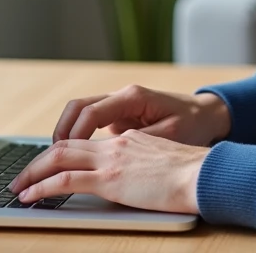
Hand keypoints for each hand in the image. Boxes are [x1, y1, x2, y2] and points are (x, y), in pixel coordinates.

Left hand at [9, 131, 207, 213]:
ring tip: (17, 188)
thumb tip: (138, 179)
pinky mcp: (110, 179)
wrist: (204, 173)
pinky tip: (30, 196)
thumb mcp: (164, 162)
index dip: (61, 152)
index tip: (47, 165)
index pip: (86, 142)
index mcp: (129, 140)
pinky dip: (42, 187)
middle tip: (21, 178)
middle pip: (65, 146)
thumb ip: (145, 165)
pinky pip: (66, 180)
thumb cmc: (193, 173)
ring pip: (58, 158)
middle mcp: (116, 144)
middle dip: (38, 162)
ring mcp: (111, 160)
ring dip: (32, 173)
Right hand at [53, 84, 230, 146]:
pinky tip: (74, 157)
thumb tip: (111, 153)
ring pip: (81, 112)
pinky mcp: (120, 116)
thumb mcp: (170, 136)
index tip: (62, 152)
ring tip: (56, 159)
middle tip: (49, 158)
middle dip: (61, 130)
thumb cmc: (192, 123)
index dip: (74, 133)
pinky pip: (91, 122)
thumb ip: (140, 142)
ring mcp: (119, 105)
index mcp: (133, 98)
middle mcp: (122, 97)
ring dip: (67, 132)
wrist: (207, 114)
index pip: (92, 111)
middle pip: (78, 107)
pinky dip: (78, 136)